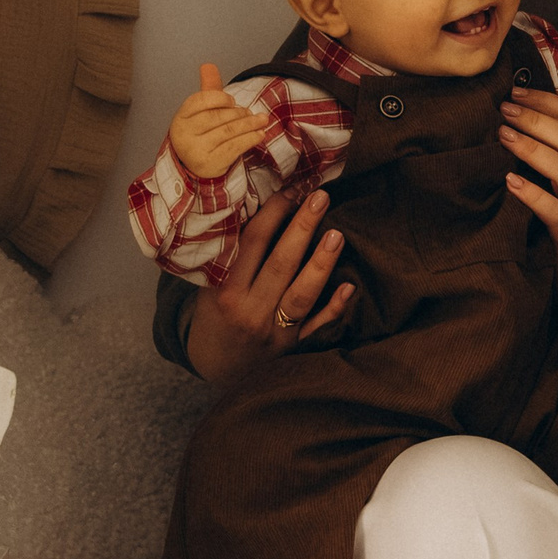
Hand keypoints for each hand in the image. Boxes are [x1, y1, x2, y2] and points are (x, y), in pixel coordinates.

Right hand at [169, 62, 269, 180]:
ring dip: (249, 124)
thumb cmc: (202, 134)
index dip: (219, 98)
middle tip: (252, 113)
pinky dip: (250, 139)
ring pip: (228, 132)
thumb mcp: (202, 112)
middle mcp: (184, 134)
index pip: (200, 101)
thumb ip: (209, 90)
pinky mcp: (209, 163)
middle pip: (217, 116)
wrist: (197, 166)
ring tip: (262, 120)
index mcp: (181, 117)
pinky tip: (260, 134)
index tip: (232, 100)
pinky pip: (234, 148)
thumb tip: (208, 66)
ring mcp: (195, 150)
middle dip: (239, 113)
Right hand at [183, 186, 354, 382]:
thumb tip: (256, 207)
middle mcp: (250, 309)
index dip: (273, 212)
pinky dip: (333, 308)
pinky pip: (316, 326)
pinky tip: (349, 286)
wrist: (214, 369)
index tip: (290, 189)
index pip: (252, 242)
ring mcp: (273, 330)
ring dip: (321, 264)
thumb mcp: (208, 286)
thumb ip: (229, 256)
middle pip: (282, 263)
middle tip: (321, 197)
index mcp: (224, 290)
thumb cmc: (213, 316)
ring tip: (337, 235)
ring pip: (302, 295)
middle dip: (303, 228)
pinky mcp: (292, 346)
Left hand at [500, 89, 557, 307]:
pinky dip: (533, 195)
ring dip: (532, 148)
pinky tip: (510, 182)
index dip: (546, 101)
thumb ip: (548, 157)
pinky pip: (555, 212)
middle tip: (503, 108)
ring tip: (503, 135)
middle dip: (536, 119)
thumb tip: (511, 124)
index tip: (514, 91)